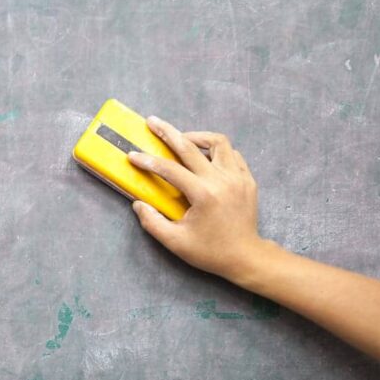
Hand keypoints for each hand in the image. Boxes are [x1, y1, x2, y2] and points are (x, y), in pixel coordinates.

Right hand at [128, 116, 271, 283]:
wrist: (246, 257)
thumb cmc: (210, 251)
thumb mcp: (175, 242)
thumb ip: (152, 222)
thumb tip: (137, 204)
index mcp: (203, 194)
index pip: (170, 170)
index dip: (148, 161)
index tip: (132, 155)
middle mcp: (222, 180)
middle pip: (190, 146)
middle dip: (168, 132)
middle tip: (153, 122)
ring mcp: (238, 177)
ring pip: (218, 142)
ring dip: (197, 137)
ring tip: (183, 138)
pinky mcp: (248, 179)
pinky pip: (232, 154)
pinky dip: (217, 151)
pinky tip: (205, 157)